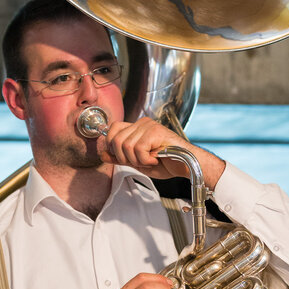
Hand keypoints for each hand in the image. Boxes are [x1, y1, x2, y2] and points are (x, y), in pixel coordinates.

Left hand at [100, 117, 225, 188]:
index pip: (112, 129)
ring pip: (126, 146)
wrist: (186, 165)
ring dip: (137, 160)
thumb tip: (102, 154)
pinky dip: (145, 160)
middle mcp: (142, 123)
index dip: (112, 145)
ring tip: (150, 161)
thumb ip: (120, 158)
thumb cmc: (167, 163)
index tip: (122, 158)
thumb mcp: (137, 162)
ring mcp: (148, 126)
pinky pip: (138, 149)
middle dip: (124, 157)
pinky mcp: (155, 132)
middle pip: (116, 140)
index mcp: (137, 128)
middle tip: (140, 162)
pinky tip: (155, 159)